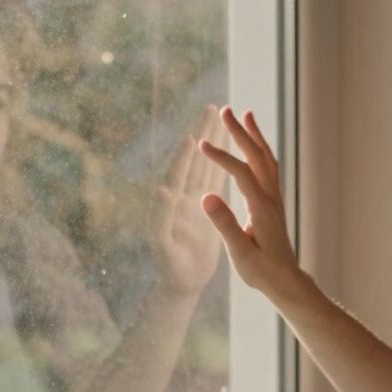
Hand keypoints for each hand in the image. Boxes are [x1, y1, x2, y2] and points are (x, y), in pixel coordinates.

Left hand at [148, 104, 227, 294]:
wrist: (181, 282)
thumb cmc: (171, 270)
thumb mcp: (163, 247)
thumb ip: (160, 218)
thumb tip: (162, 189)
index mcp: (172, 205)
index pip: (178, 175)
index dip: (184, 157)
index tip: (193, 137)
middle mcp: (182, 197)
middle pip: (193, 160)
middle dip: (201, 134)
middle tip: (210, 109)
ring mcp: (194, 199)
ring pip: (206, 163)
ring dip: (214, 140)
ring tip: (221, 117)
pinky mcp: (206, 206)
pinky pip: (215, 177)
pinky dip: (223, 160)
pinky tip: (231, 146)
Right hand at [197, 107, 304, 299]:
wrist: (285, 281)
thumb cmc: (261, 271)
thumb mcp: (240, 252)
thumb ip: (224, 224)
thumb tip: (206, 197)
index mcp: (261, 207)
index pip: (241, 172)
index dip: (221, 156)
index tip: (201, 144)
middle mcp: (271, 198)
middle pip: (257, 156)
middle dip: (240, 132)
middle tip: (224, 110)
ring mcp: (275, 199)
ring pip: (267, 158)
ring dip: (255, 135)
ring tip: (245, 114)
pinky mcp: (274, 203)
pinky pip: (270, 168)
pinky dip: (261, 150)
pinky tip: (255, 145)